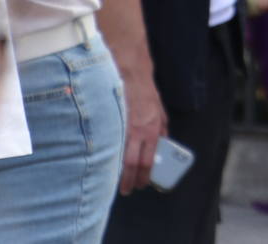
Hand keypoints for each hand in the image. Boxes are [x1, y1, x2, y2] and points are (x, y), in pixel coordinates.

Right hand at [117, 70, 167, 193]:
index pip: (148, 160)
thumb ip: (162, 130)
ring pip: (118, 157)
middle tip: (127, 190)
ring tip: (115, 183)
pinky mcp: (109, 122)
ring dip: (117, 173)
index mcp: (152, 130)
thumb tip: (163, 146)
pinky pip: (108, 144)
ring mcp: (122, 128)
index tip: (142, 184)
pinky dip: (106, 157)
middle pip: (132, 163)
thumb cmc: (146, 95)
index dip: (144, 175)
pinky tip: (104, 165)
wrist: (131, 76)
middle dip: (129, 179)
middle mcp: (137, 131)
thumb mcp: (161, 113)